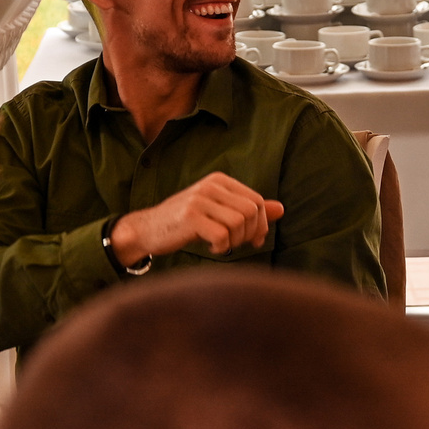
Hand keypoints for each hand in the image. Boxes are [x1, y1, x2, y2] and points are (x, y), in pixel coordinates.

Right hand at [109, 173, 284, 263]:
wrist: (147, 230)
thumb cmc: (185, 224)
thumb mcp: (219, 213)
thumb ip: (247, 210)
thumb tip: (281, 210)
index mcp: (220, 180)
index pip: (257, 201)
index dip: (261, 225)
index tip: (252, 240)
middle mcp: (211, 185)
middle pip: (252, 212)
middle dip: (250, 234)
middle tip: (235, 244)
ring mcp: (200, 199)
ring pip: (239, 223)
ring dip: (235, 241)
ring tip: (221, 244)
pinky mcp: (190, 216)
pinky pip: (222, 236)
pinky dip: (222, 248)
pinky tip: (211, 247)